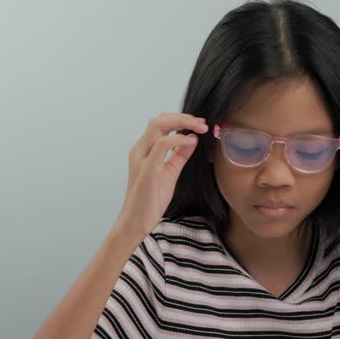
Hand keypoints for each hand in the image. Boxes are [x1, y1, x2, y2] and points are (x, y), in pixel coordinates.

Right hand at [116, 112, 207, 237]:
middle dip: (183, 117)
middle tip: (202, 123)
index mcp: (144, 150)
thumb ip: (179, 156)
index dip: (181, 119)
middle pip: (159, 120)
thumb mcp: (170, 173)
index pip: (161, 124)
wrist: (137, 221)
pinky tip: (190, 141)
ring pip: (158, 126)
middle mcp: (140, 150)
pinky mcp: (147, 169)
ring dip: (182, 122)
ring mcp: (141, 158)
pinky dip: (178, 139)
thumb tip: (192, 139)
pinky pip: (162, 145)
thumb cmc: (150, 200)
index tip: (199, 123)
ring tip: (199, 128)